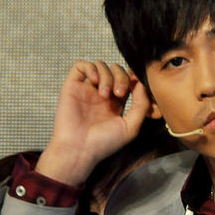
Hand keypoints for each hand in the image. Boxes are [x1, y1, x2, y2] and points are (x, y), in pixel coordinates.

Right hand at [36, 60, 151, 184]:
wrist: (79, 149)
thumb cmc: (104, 143)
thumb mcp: (131, 126)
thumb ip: (141, 104)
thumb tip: (142, 84)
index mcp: (116, 103)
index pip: (128, 80)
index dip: (133, 78)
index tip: (136, 86)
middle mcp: (102, 94)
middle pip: (116, 70)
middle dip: (121, 77)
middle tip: (119, 93)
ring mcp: (87, 89)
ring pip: (100, 65)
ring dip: (107, 75)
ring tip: (104, 94)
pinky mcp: (72, 86)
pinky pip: (80, 65)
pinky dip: (90, 67)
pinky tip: (94, 81)